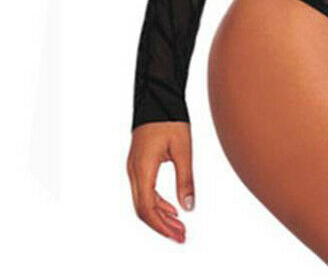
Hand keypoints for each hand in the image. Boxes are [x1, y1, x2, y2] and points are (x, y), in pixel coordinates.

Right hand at [126, 121, 193, 243]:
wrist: (157, 97)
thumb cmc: (170, 119)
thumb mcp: (183, 149)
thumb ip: (186, 178)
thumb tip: (189, 207)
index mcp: (142, 168)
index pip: (147, 208)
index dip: (162, 225)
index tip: (179, 234)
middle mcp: (133, 171)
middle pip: (142, 209)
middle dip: (162, 226)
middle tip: (182, 235)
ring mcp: (133, 168)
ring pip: (142, 202)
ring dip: (160, 216)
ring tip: (179, 226)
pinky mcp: (138, 165)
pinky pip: (143, 191)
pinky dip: (157, 203)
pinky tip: (172, 208)